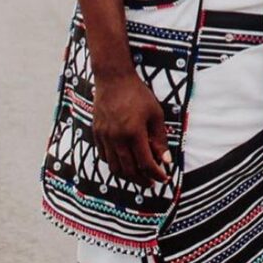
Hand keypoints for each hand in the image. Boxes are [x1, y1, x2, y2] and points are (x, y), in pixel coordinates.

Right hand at [92, 70, 170, 186]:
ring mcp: (104, 137)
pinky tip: (124, 162)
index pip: (146, 163)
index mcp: (134, 133)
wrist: (113, 79)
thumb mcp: (156, 114)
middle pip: (128, 170)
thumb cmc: (138, 95)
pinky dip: (114, 164)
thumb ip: (160, 139)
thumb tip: (166, 160)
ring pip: (114, 167)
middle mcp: (116, 138)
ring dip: (127, 176)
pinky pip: (104, 156)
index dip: (156, 174)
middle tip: (151, 183)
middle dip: (142, 180)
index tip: (164, 178)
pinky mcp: (96, 134)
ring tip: (138, 176)